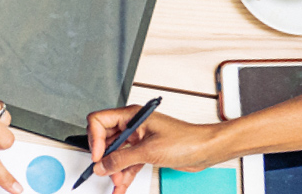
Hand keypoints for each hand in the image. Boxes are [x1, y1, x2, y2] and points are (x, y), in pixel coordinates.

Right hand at [87, 107, 226, 193]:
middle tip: (103, 170)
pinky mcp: (145, 151)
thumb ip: (122, 159)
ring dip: (115, 169)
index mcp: (132, 116)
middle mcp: (133, 125)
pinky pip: (128, 163)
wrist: (207, 150)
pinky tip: (121, 185)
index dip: (95, 139)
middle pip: (106, 140)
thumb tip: (102, 165)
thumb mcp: (148, 151)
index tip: (98, 156)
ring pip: (117, 154)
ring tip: (117, 182)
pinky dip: (124, 174)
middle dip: (104, 158)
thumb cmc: (187, 140)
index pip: (100, 121)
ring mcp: (139, 139)